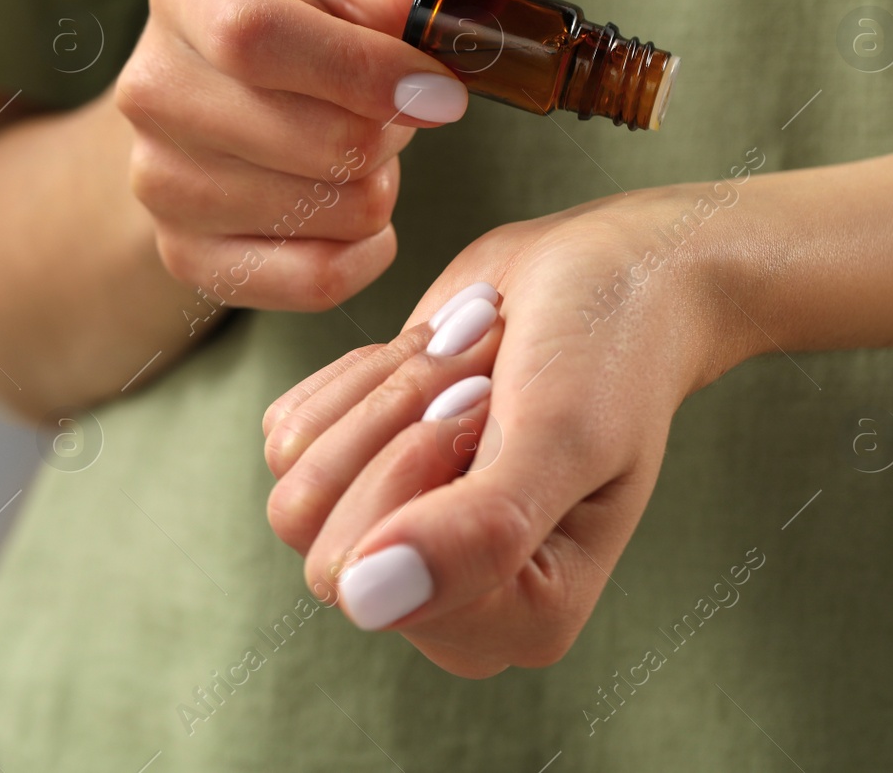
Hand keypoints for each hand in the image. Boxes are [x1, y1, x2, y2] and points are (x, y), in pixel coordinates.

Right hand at [113, 0, 524, 310]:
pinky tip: (363, 222)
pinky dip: (363, 256)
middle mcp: (150, 88)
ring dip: (376, 191)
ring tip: (357, 155)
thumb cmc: (302, 32)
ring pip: (325, 214)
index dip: (368, 74)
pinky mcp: (182, 255)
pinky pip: (312, 281)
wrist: (217, 104)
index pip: (261, 39)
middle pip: (314, 140)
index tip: (443, 93)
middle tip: (393, 117)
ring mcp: (157, 181)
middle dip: (389, 137)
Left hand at [262, 189, 751, 676]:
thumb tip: (363, 603)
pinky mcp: (353, 473)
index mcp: (517, 619)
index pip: (370, 576)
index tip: (494, 401)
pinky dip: (358, 373)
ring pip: (298, 475)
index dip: (418, 466)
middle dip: (398, 425)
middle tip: (482, 381)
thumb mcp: (560, 434)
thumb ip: (480, 531)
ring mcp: (391, 538)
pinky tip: (434, 361)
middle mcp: (444, 599)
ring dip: (382, 391)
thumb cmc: (603, 352)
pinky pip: (289, 430)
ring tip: (464, 364)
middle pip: (318, 534)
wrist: (597, 274)